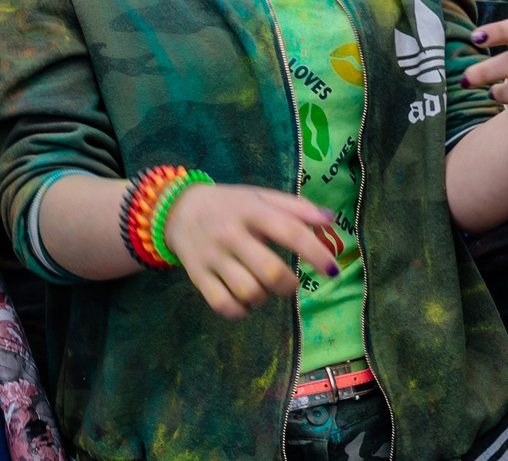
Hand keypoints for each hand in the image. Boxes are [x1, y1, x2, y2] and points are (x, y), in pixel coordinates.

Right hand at [158, 181, 339, 319]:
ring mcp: (212, 257)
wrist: (175, 209)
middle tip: (288, 282)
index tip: (332, 269)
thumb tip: (331, 220)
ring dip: (265, 297)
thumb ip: (296, 207)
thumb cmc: (229, 205)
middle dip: (288, 285)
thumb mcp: (259, 196)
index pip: (289, 232)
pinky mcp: (198, 277)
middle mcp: (231, 234)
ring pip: (249, 292)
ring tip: (262, 287)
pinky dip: (242, 310)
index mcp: (251, 211)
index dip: (315, 253)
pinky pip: (225, 306)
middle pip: (271, 272)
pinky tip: (244, 300)